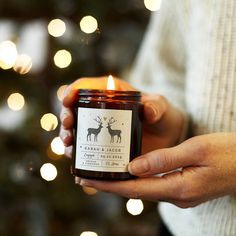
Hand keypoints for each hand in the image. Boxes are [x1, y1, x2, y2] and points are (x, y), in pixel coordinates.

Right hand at [59, 77, 183, 156]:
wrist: (165, 136)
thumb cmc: (162, 115)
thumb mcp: (160, 107)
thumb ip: (156, 106)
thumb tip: (148, 111)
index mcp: (110, 93)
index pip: (86, 87)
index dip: (72, 91)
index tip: (67, 100)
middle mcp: (100, 110)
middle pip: (75, 110)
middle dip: (66, 117)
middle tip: (68, 125)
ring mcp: (100, 129)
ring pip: (76, 131)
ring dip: (68, 138)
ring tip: (70, 146)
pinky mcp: (102, 146)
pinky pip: (85, 149)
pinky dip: (78, 156)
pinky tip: (76, 164)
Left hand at [77, 133, 235, 207]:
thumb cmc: (227, 152)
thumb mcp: (196, 150)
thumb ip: (164, 159)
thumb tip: (133, 167)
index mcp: (178, 188)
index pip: (135, 189)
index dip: (109, 185)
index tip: (87, 179)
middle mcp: (176, 195)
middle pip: (135, 191)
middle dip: (109, 185)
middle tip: (85, 176)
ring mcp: (179, 193)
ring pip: (142, 188)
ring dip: (121, 182)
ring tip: (100, 173)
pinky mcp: (181, 187)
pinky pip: (152, 184)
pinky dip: (136, 178)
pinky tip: (127, 171)